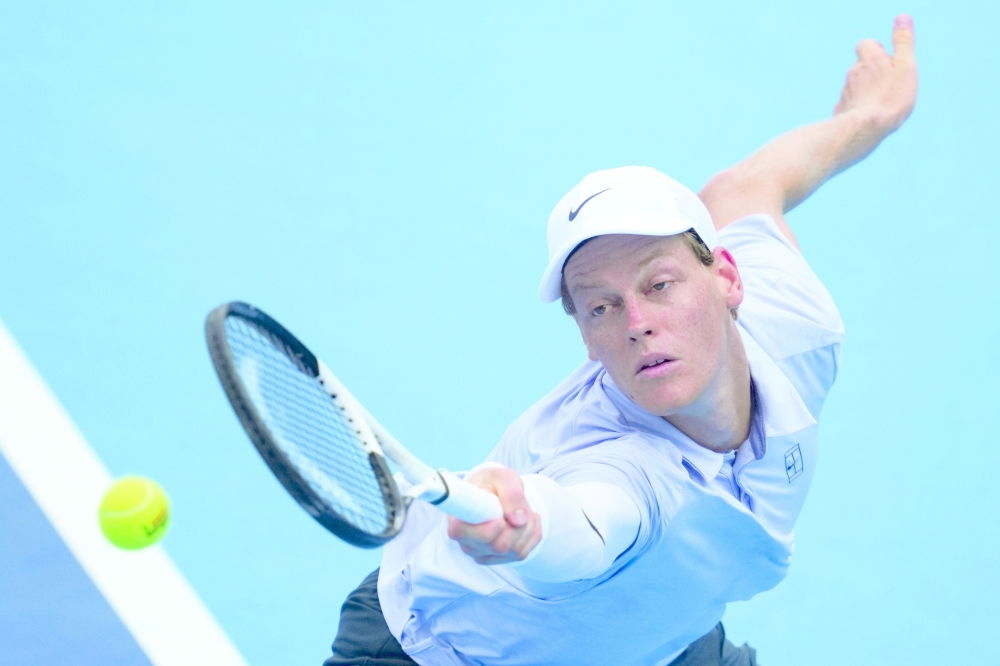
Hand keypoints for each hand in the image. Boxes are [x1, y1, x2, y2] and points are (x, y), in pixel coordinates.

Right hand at [446, 466, 541, 564]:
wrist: (494, 491)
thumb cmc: (493, 482)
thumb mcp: (503, 477)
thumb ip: (512, 494)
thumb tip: (519, 520)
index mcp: (458, 520)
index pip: (464, 535)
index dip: (486, 531)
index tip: (500, 520)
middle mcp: (466, 542)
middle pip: (499, 546)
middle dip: (518, 526)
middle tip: (522, 506)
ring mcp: (482, 554)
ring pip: (514, 551)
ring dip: (528, 528)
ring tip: (525, 509)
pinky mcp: (498, 559)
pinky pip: (523, 553)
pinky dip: (532, 535)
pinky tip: (527, 521)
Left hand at [834, 14, 917, 132]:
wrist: (865, 128)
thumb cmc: (890, 96)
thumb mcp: (905, 65)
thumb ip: (903, 42)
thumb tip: (902, 17)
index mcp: (869, 60)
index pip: (866, 44)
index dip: (875, 48)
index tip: (886, 57)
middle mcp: (853, 74)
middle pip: (860, 66)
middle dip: (871, 70)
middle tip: (887, 82)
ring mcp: (845, 93)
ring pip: (854, 86)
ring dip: (864, 90)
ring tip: (880, 102)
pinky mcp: (841, 111)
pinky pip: (849, 105)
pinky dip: (857, 107)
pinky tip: (866, 118)